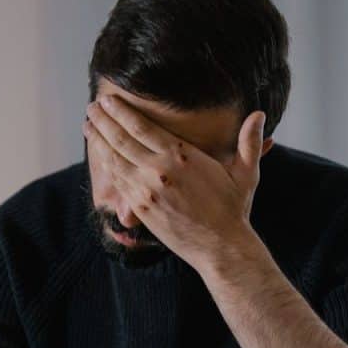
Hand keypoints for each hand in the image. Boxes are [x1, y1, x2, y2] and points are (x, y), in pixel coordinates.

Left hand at [83, 94, 266, 270]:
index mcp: (181, 155)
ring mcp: (146, 190)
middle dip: (103, 121)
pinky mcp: (141, 209)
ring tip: (88, 125)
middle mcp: (159, 170)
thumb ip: (249, 142)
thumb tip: (260, 114)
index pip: (141, 126)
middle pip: (121, 139)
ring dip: (98, 140)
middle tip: (91, 107)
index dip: (120, 112)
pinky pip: (117, 183)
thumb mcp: (245, 172)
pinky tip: (99, 155)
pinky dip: (105, 166)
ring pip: (114, 159)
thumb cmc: (233, 208)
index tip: (107, 100)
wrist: (221, 247)